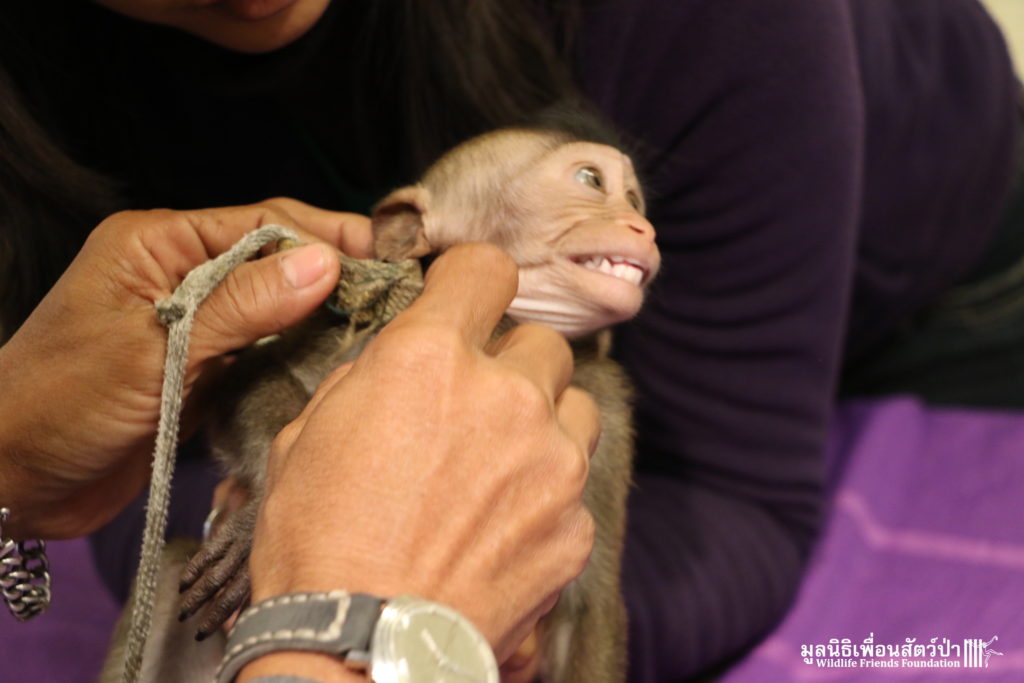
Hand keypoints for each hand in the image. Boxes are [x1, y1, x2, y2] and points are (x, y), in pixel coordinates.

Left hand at [0, 199, 372, 538]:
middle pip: (276, 262)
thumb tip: (324, 263)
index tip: (388, 256)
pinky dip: (299, 358)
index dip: (328, 235)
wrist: (9, 482)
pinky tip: (339, 365)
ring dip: (322, 319)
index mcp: (159, 245)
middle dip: (335, 274)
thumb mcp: (155, 349)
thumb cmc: (59, 404)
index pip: (263, 223)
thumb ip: (241, 306)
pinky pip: (263, 353)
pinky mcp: (202, 371)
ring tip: (384, 328)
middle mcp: (181, 277)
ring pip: (276, 310)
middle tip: (400, 294)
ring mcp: (194, 325)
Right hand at [243, 243, 599, 679]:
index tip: (469, 297)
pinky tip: (508, 522)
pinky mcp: (577, 522)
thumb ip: (367, 380)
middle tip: (476, 405)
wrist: (363, 651)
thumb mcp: (307, 437)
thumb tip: (396, 362)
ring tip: (503, 460)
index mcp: (429, 358)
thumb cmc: (317, 545)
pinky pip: (577, 480)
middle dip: (509, 365)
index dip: (474, 280)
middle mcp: (505, 394)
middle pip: (540, 343)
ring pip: (575, 403)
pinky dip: (549, 490)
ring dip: (544, 418)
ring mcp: (553, 460)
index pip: (485, 269)